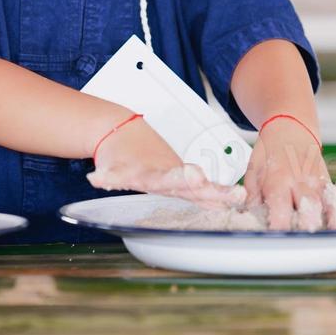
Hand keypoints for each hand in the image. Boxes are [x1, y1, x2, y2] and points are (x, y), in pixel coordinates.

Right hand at [87, 117, 245, 207]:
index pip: (201, 192)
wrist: (120, 131)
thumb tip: (230, 202)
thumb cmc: (150, 158)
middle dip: (191, 181)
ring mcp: (138, 173)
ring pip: (151, 178)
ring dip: (162, 177)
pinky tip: (98, 179)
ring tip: (178, 174)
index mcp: (174, 182)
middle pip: (179, 182)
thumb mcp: (177, 176)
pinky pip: (111, 177)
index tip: (237, 196)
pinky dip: (106, 178)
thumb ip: (201, 192)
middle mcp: (160, 177)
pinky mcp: (117, 171)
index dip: (219, 194)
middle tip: (200, 177)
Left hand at [243, 117, 329, 229]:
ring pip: (331, 203)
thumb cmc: (269, 152)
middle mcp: (300, 180)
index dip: (280, 226)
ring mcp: (317, 180)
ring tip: (334, 234)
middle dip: (310, 226)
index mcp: (277, 179)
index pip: (280, 208)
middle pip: (310, 206)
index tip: (278, 239)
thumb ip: (252, 197)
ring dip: (334, 222)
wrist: (290, 127)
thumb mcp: (253, 171)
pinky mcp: (328, 181)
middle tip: (308, 240)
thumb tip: (250, 219)